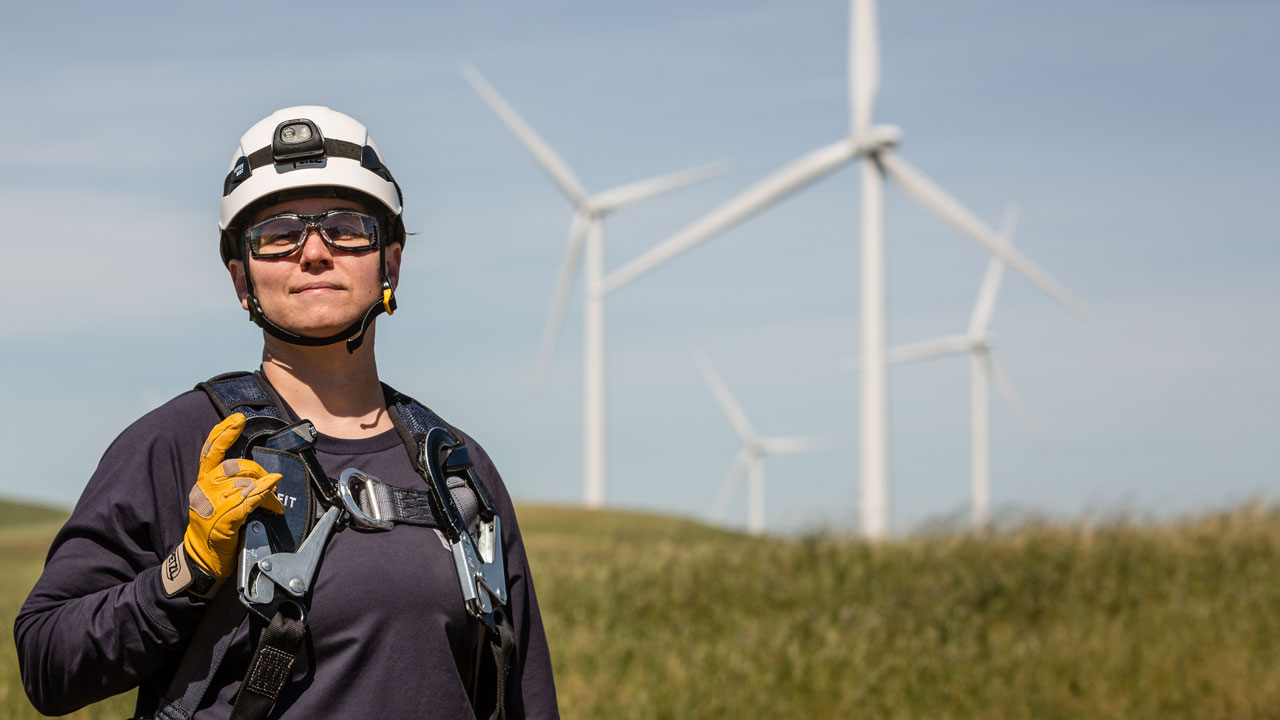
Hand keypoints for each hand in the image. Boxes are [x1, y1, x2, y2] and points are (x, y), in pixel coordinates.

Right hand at [182, 413, 284, 579]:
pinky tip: (273, 489)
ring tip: (274, 505)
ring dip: (266, 491)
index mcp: (204, 481)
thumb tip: (262, 476)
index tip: (239, 418)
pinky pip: (248, 499)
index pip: (211, 450)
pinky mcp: (222, 518)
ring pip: (246, 482)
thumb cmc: (216, 529)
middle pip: (238, 466)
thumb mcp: (219, 501)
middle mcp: (205, 488)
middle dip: (259, 473)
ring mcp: (212, 503)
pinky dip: (264, 494)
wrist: (203, 559)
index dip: (224, 432)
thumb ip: (233, 483)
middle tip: (272, 487)